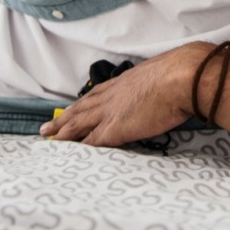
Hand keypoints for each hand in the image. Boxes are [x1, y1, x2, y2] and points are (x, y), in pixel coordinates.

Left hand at [39, 44, 206, 145]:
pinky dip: (79, 148)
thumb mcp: (162, 74)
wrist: (182, 77)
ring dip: (63, 133)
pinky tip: (70, 155)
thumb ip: (156, 82)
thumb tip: (165, 86)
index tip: (71, 109)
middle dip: (63, 119)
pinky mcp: (115, 129)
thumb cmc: (180, 74)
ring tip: (49, 140)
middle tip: (47, 128)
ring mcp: (111, 112)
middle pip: (80, 109)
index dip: (81, 104)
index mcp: (123, 82)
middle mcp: (112, 95)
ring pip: (78, 124)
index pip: (96, 94)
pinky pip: (91, 141)